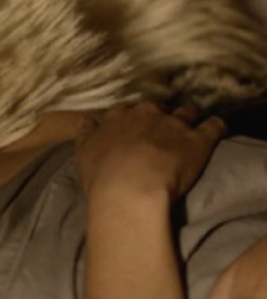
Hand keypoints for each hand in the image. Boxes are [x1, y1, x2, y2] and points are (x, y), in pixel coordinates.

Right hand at [74, 102, 225, 200]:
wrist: (129, 191)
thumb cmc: (102, 176)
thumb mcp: (82, 153)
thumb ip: (84, 134)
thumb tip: (85, 119)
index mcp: (117, 118)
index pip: (125, 111)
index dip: (130, 120)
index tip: (132, 129)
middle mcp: (145, 114)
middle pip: (156, 108)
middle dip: (159, 116)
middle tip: (159, 130)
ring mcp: (173, 125)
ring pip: (187, 111)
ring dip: (188, 117)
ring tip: (190, 126)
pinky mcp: (198, 139)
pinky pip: (214, 126)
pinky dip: (216, 126)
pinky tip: (217, 129)